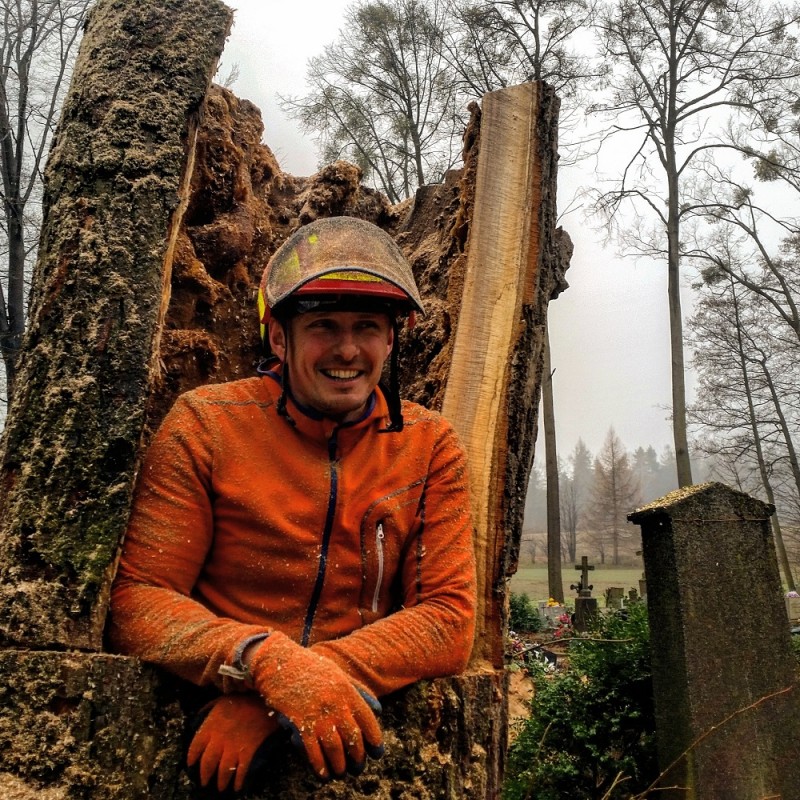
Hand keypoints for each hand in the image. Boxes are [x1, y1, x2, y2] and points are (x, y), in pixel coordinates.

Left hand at [187, 693, 279, 792]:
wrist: (264, 700)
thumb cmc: (243, 698)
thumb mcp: (222, 700)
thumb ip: (209, 709)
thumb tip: (200, 716)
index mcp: (211, 725)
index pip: (196, 746)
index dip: (192, 757)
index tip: (191, 764)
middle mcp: (219, 739)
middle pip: (208, 763)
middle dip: (205, 775)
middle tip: (204, 782)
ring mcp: (234, 747)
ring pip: (223, 770)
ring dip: (221, 781)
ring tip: (221, 788)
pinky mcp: (248, 751)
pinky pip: (241, 770)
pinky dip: (239, 781)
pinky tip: (238, 787)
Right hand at [247, 632, 382, 779]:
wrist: (279, 662)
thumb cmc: (309, 667)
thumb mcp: (336, 673)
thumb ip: (355, 691)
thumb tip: (377, 708)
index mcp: (347, 691)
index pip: (367, 720)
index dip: (374, 739)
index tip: (376, 752)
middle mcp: (335, 704)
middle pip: (353, 737)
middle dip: (357, 756)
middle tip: (357, 767)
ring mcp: (318, 714)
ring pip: (335, 748)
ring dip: (339, 765)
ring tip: (340, 773)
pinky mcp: (299, 722)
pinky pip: (312, 750)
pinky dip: (319, 765)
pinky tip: (322, 773)